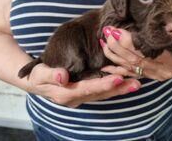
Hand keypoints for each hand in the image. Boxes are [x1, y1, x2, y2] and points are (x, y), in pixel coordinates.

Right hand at [25, 63, 140, 107]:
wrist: (36, 82)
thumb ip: (50, 75)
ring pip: (103, 93)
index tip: (118, 78)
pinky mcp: (84, 93)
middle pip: (100, 93)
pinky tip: (124, 83)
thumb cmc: (37, 76)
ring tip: (135, 84)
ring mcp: (81, 96)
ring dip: (119, 89)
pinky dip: (113, 87)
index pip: (88, 88)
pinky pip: (101, 91)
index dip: (103, 84)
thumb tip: (62, 76)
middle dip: (118, 89)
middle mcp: (76, 98)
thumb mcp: (39, 74)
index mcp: (66, 94)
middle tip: (136, 83)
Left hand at [100, 26, 171, 80]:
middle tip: (107, 33)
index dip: (131, 42)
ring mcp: (163, 72)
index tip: (116, 31)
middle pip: (139, 60)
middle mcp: (171, 66)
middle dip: (120, 47)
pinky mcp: (157, 74)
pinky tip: (108, 65)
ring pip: (135, 68)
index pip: (151, 51)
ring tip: (104, 41)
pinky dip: (122, 69)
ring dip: (117, 56)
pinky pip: (137, 75)